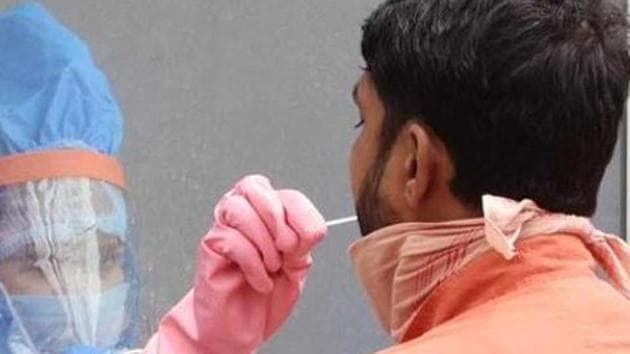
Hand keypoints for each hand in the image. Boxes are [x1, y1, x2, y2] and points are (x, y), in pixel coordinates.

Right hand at [200, 174, 327, 337]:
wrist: (239, 332)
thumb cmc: (265, 299)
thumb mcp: (297, 267)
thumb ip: (303, 242)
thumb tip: (306, 229)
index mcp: (268, 216)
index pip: (285, 194)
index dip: (300, 213)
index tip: (308, 241)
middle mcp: (243, 216)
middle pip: (254, 186)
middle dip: (277, 217)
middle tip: (287, 248)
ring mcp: (224, 229)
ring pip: (239, 209)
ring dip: (264, 242)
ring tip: (272, 267)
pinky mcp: (210, 248)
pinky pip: (231, 239)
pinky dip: (253, 263)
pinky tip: (260, 281)